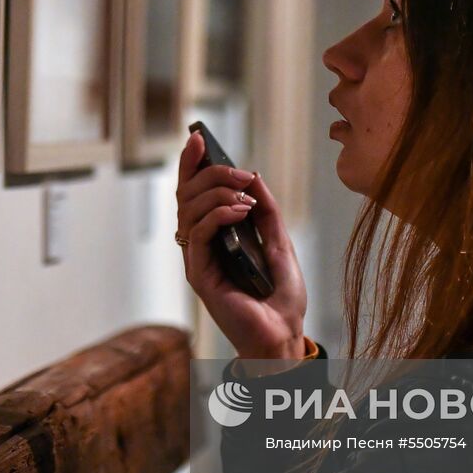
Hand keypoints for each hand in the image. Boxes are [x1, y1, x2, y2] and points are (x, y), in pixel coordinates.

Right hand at [175, 131, 307, 360]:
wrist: (284, 334)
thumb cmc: (281, 296)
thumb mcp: (280, 242)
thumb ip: (265, 210)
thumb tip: (253, 176)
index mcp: (217, 235)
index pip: (195, 193)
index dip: (193, 164)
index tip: (198, 138)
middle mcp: (202, 245)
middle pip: (187, 195)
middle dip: (210, 172)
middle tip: (239, 171)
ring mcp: (198, 259)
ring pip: (189, 210)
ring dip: (218, 192)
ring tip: (245, 196)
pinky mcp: (199, 274)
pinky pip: (198, 233)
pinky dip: (218, 214)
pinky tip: (239, 211)